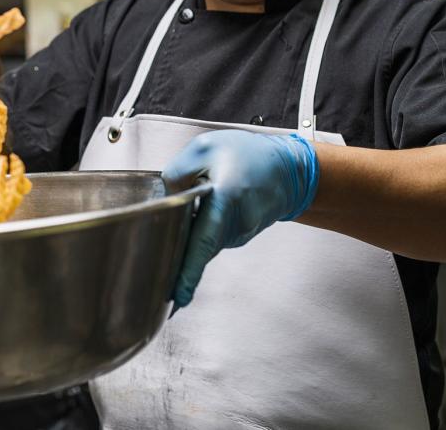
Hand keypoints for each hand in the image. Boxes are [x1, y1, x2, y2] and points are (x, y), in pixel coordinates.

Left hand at [164, 130, 318, 308]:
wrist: (290, 169)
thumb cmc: (248, 154)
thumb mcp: (205, 148)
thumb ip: (177, 171)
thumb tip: (162, 199)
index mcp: (228, 196)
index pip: (206, 239)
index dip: (191, 269)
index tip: (179, 297)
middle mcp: (238, 223)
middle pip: (199, 247)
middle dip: (177, 260)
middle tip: (154, 276)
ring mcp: (241, 234)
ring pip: (204, 244)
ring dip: (186, 241)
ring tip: (171, 232)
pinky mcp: (238, 237)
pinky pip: (211, 240)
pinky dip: (198, 235)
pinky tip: (192, 219)